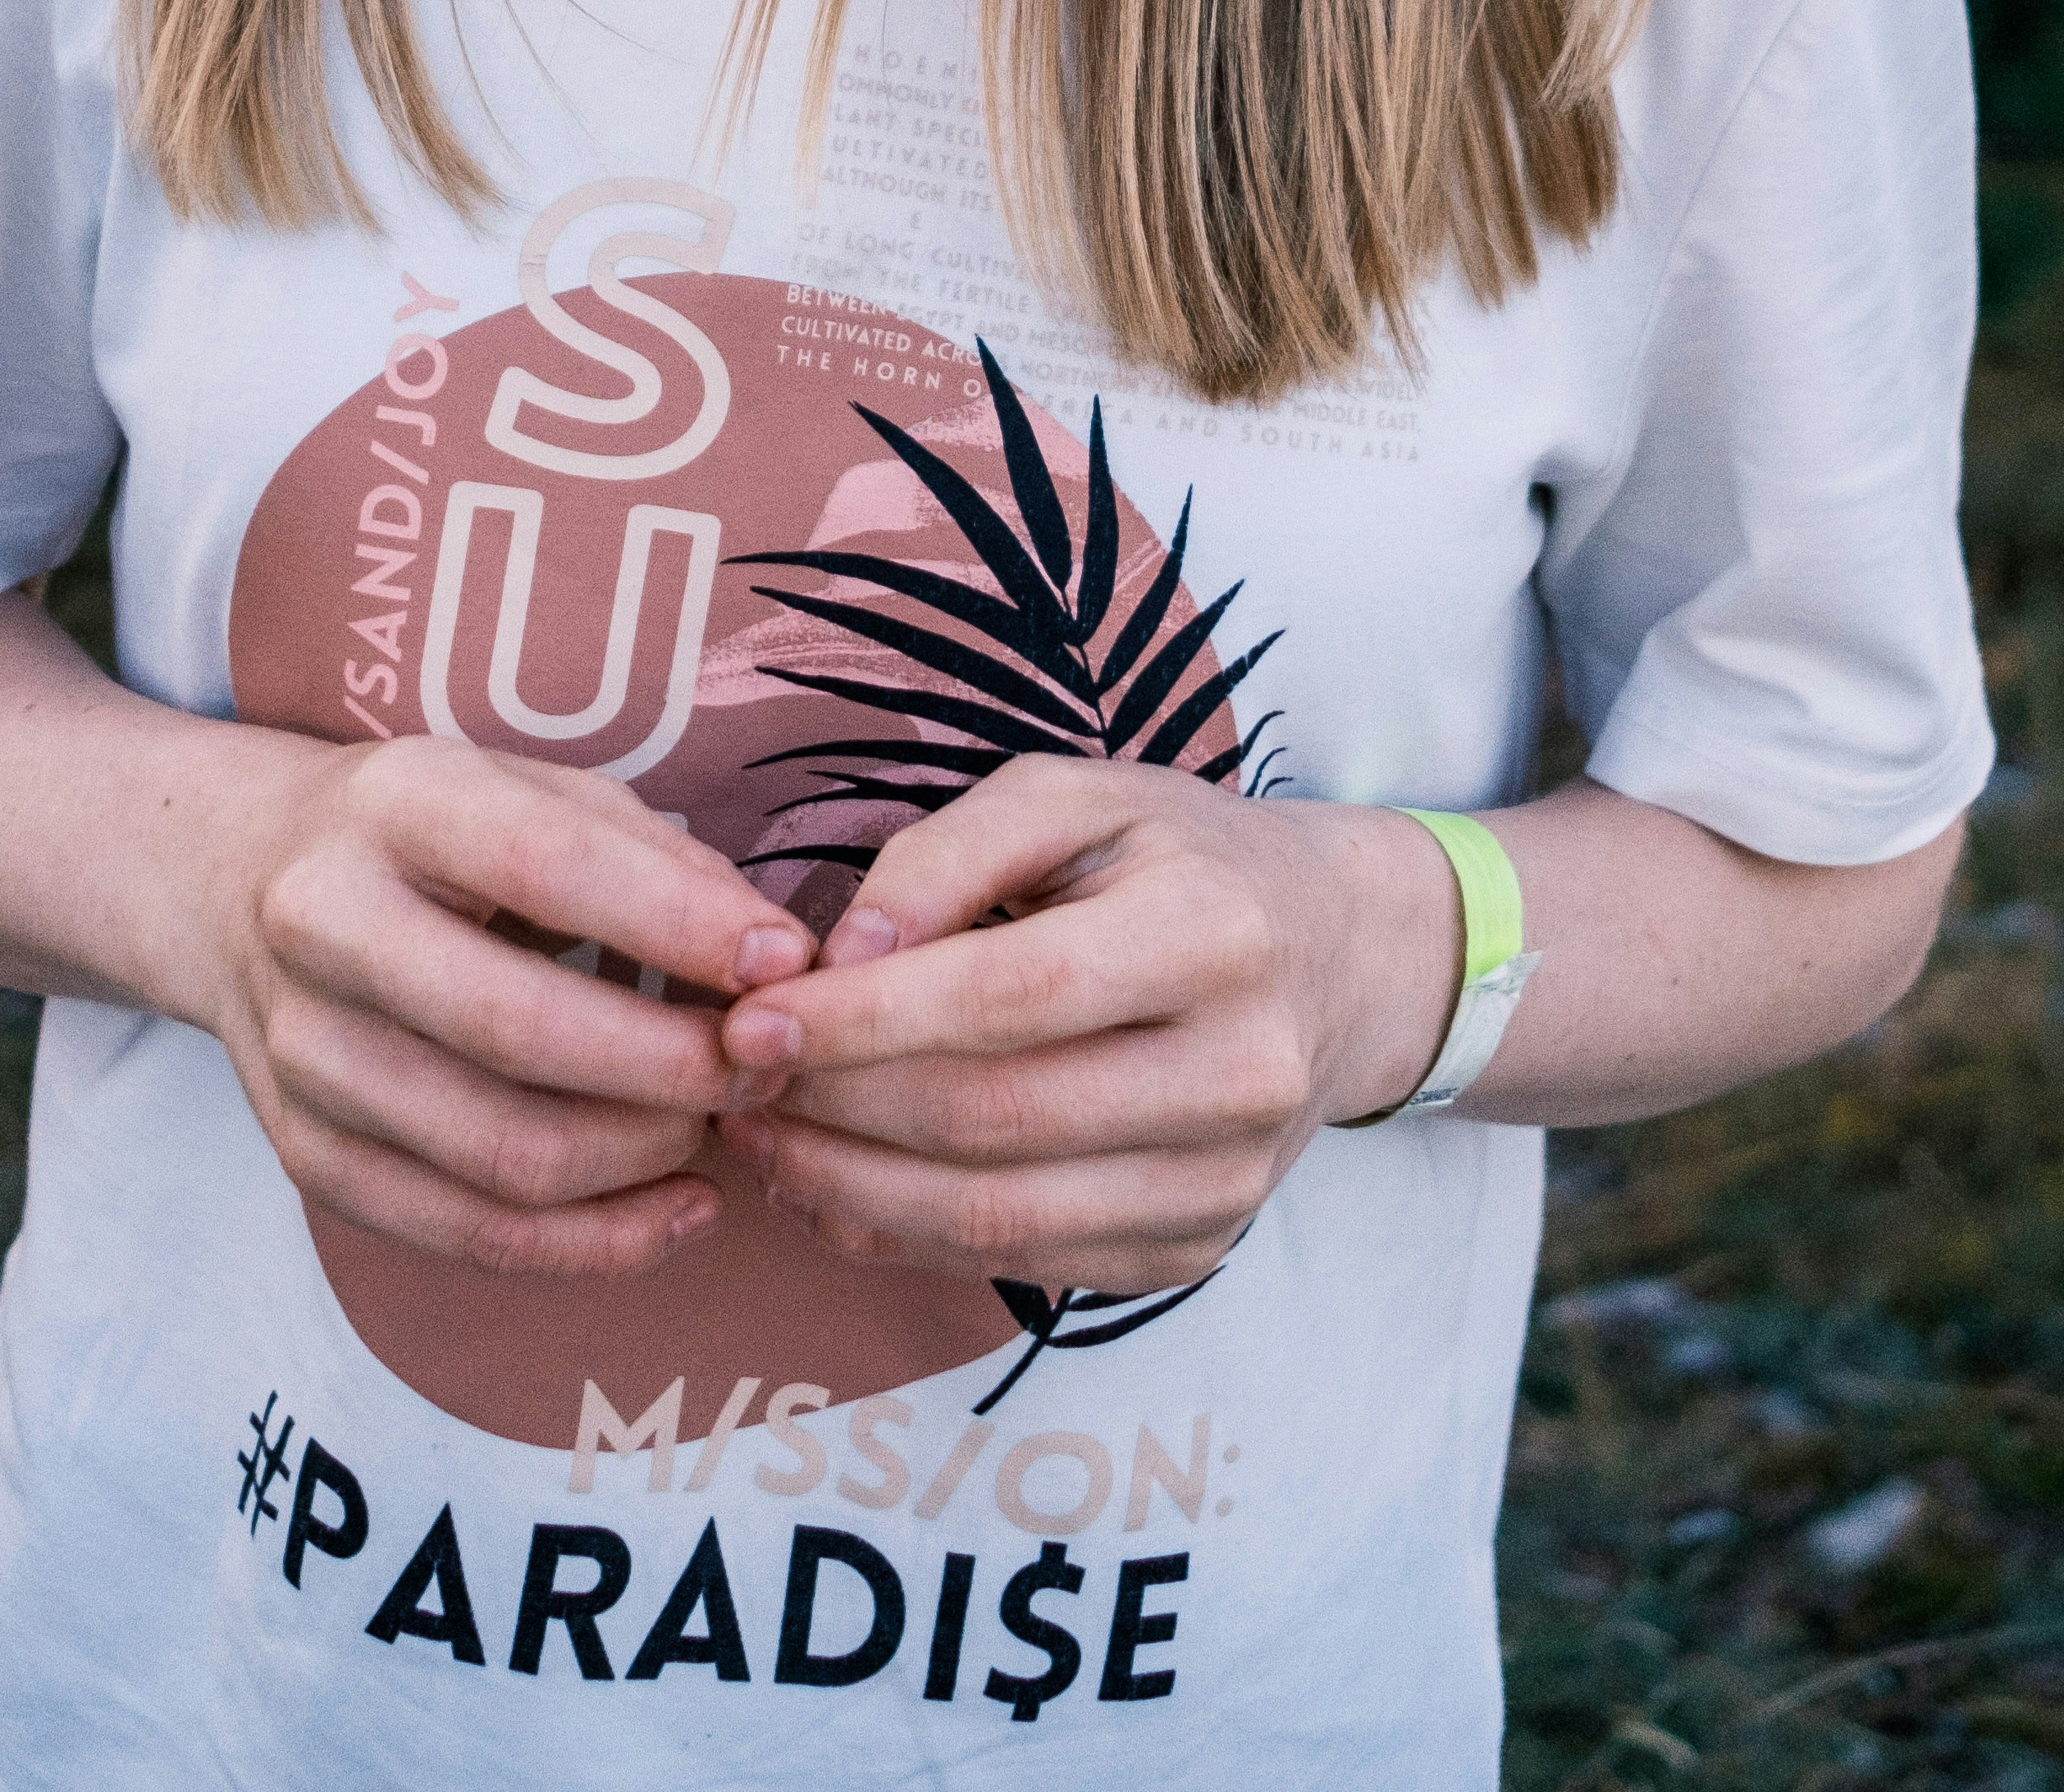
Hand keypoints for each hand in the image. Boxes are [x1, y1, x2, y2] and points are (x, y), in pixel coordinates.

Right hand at [193, 728, 816, 1280]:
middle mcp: (323, 924)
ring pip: (499, 1153)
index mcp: (392, 802)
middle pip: (519, 1032)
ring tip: (724, 1126)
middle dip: (675, 1066)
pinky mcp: (305, 1154)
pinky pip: (464, 1234)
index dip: (678, 923)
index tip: (787, 962)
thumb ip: (651, 859)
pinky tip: (678, 1208)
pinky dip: (593, 1243)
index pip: (547, 865)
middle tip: (769, 1066)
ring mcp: (302, 1053)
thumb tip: (775, 960)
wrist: (237, 878)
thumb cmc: (433, 833)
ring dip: (646, 1158)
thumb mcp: (529, 789)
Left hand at [709, 762, 1460, 1292]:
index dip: (866, 1021)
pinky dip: (906, 1239)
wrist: (1334, 959)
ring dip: (851, 1191)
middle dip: (836, 1112)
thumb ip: (949, 851)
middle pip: (996, 1122)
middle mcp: (1239, 1073)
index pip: (1011, 997)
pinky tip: (834, 1188)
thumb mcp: (1075, 796)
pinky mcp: (1196, 1251)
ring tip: (760, 1141)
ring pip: (1000, 1219)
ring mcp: (1225, 1183)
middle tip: (729, 1086)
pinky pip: (1026, 1268)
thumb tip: (841, 954)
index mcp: (1213, 933)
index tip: (750, 1022)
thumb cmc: (1176, 857)